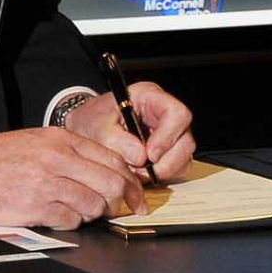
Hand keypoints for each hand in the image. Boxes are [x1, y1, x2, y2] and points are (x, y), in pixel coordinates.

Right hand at [0, 126, 147, 229]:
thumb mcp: (34, 143)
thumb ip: (68, 155)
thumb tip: (104, 174)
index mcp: (59, 139)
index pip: (112, 159)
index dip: (131, 181)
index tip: (137, 196)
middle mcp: (56, 157)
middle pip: (111, 182)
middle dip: (123, 201)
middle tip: (125, 211)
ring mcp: (47, 182)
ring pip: (95, 205)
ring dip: (92, 214)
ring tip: (75, 210)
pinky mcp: (36, 205)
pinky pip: (71, 220)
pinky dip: (70, 222)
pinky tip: (55, 215)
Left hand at [69, 83, 195, 183]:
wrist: (86, 129)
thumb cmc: (92, 120)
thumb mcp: (97, 126)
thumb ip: (116, 139)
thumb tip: (140, 156)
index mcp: (150, 97)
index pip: (177, 113)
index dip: (168, 136)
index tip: (150, 155)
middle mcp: (164, 114)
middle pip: (185, 140)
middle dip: (167, 161)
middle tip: (143, 171)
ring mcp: (169, 134)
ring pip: (184, 157)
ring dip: (163, 171)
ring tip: (137, 170)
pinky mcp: (168, 151)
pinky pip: (176, 168)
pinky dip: (161, 175)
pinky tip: (141, 173)